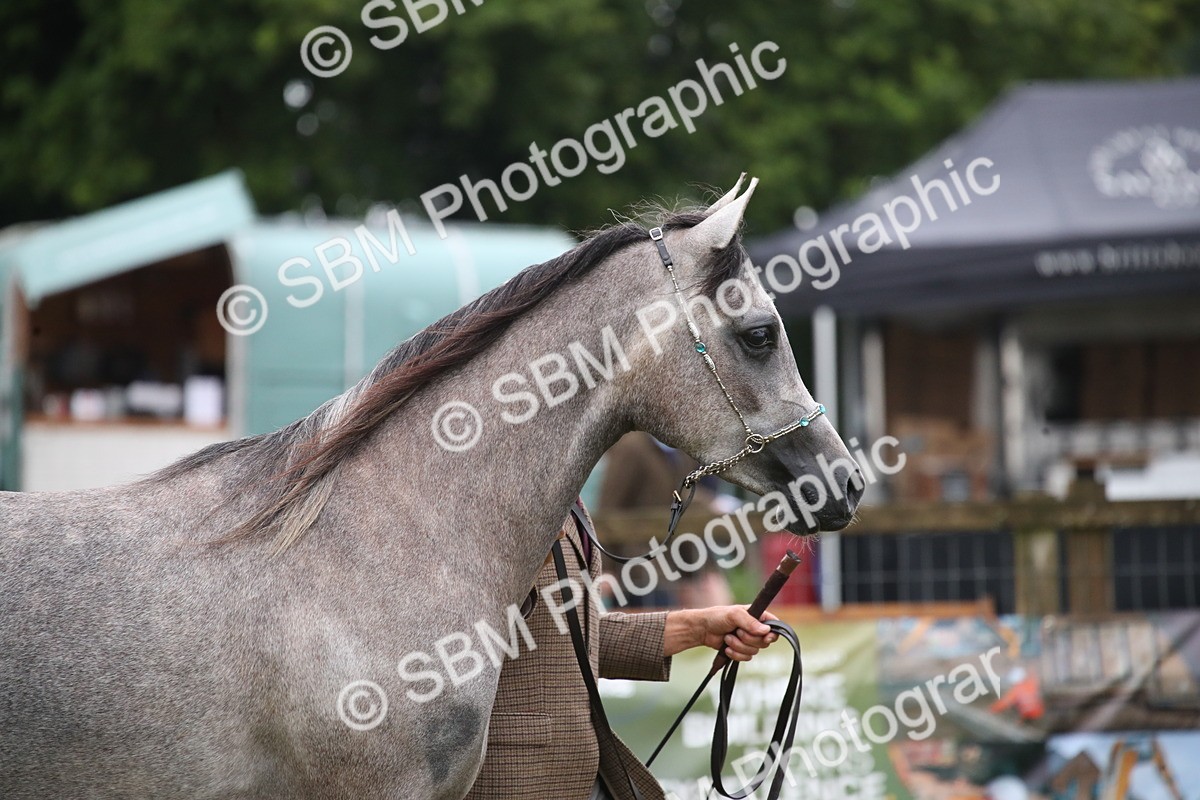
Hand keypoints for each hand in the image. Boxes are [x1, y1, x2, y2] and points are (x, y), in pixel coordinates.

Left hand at [664, 605, 778, 660]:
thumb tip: (766, 631)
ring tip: (727, 638)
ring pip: (754, 651)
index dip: (772, 633)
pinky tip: (726, 647)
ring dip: (739, 646)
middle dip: (748, 639)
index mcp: (757, 616)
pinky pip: (746, 658)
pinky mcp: (741, 650)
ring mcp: (748, 640)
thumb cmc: (717, 617)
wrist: (703, 630)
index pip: (774, 625)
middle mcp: (755, 629)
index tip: (766, 637)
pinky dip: (735, 654)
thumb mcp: (734, 614)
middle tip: (736, 632)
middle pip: (764, 642)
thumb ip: (750, 622)